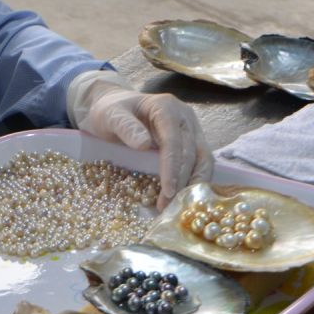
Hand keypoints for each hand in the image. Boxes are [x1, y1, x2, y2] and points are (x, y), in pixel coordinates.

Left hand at [68, 71, 211, 207]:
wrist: (115, 107)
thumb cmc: (111, 111)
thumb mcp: (110, 116)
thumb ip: (125, 126)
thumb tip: (144, 145)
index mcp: (166, 108)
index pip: (174, 140)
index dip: (173, 167)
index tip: (168, 190)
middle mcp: (184, 117)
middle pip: (192, 152)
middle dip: (182, 181)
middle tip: (168, 206)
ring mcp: (191, 128)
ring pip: (203, 158)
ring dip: (194, 184)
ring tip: (178, 205)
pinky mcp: (192, 141)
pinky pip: (199, 162)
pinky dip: (193, 180)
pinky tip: (183, 197)